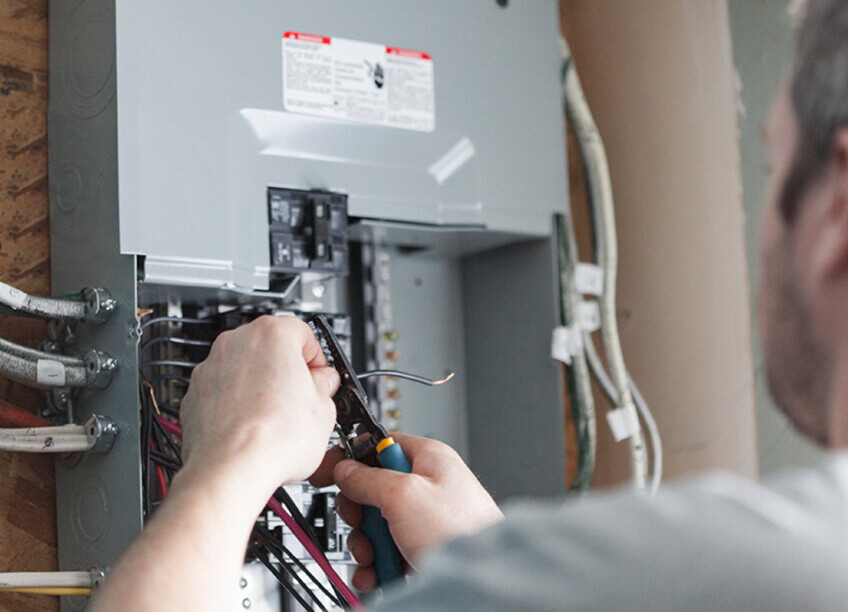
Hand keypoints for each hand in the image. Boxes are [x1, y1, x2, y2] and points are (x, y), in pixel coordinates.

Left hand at [178, 315, 338, 512]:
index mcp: (272, 334)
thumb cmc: (272, 439)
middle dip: (287, 372)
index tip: (321, 379)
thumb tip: (322, 384)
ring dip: (260, 388)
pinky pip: (223, 392)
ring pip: (244, 370)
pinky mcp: (194, 394)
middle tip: (301, 400)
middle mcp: (235, 343)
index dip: (317, 360)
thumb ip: (325, 385)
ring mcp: (210, 368)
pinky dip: (236, 405)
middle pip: (271, 348)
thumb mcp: (324, 409)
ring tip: (276, 420)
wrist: (230, 470)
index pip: (304, 333)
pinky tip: (252, 429)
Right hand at [311, 432, 503, 591]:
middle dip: (360, 514)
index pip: (381, 445)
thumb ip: (368, 478)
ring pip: (377, 526)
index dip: (353, 458)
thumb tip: (345, 469)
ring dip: (367, 545)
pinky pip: (387, 553)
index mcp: (428, 459)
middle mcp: (428, 487)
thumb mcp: (404, 495)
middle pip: (373, 490)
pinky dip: (377, 566)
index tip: (330, 472)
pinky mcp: (422, 551)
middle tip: (362, 523)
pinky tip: (378, 575)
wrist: (482, 581)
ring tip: (375, 557)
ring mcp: (425, 522)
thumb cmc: (461, 531)